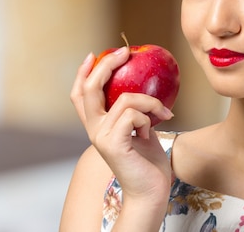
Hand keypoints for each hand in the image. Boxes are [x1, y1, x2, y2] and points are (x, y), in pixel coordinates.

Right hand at [70, 47, 173, 201]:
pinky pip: (133, 114)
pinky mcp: (112, 143)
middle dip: (107, 65)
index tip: (94, 54)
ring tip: (163, 114)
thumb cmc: (148, 162)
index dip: (82, 73)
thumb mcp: (140, 128)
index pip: (79, 95)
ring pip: (125, 99)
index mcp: (97, 126)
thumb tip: (143, 85)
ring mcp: (100, 136)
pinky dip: (148, 117)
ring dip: (150, 102)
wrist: (151, 191)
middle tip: (126, 52)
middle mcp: (94, 130)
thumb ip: (133, 111)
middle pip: (90, 88)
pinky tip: (151, 131)